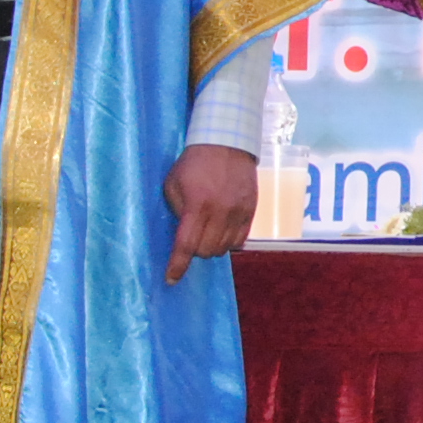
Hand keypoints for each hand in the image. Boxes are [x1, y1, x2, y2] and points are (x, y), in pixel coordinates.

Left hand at [162, 142, 257, 281]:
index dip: (178, 265)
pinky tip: (221, 232)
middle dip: (195, 252)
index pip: (187, 244)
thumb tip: (183, 234)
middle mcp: (220, 211)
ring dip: (212, 247)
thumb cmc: (194, 163)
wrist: (227, 143)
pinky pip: (240, 240)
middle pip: (206, 251)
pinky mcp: (251, 210)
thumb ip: (177, 211)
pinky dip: (228, 242)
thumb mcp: (173, 183)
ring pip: (224, 248)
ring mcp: (239, 211)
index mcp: (197, 204)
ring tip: (207, 234)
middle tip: (191, 240)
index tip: (171, 279)